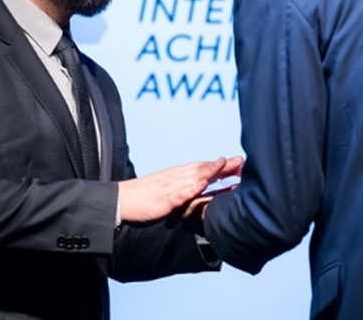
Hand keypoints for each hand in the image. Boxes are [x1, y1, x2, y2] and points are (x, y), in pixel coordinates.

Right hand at [117, 156, 241, 223]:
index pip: (204, 168)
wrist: (121, 201)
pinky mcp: (163, 199)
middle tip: (242, 161)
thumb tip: (202, 193)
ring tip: (226, 165)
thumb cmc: (144, 199)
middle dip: (223, 165)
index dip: (222, 166)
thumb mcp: (169, 194)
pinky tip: (202, 183)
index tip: (240, 163)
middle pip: (203, 168)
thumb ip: (185, 193)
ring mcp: (170, 187)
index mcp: (178, 177)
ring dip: (210, 170)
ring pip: (193, 176)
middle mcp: (176, 177)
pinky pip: (179, 192)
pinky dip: (192, 186)